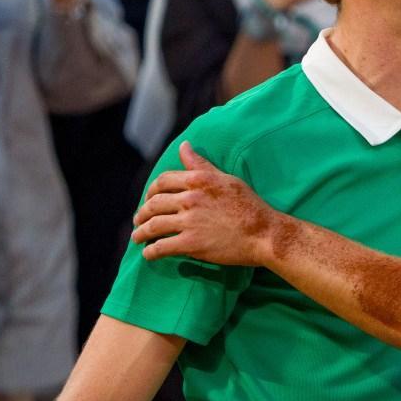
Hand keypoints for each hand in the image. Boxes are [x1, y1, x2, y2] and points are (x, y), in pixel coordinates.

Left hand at [132, 142, 284, 265]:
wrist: (263, 233)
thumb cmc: (249, 205)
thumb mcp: (226, 179)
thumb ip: (201, 165)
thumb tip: (184, 146)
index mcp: (198, 180)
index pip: (163, 181)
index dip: (151, 191)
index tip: (148, 199)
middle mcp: (190, 198)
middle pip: (154, 203)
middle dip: (142, 213)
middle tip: (139, 220)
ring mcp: (189, 221)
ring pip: (153, 225)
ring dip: (141, 233)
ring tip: (137, 238)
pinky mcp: (191, 243)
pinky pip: (162, 246)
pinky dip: (151, 251)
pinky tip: (149, 254)